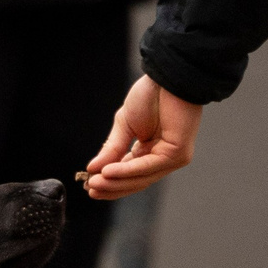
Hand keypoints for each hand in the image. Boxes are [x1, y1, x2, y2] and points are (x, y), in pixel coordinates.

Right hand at [83, 75, 201, 199]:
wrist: (166, 78)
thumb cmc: (150, 96)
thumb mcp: (124, 125)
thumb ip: (112, 149)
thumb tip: (92, 168)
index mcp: (151, 151)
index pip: (130, 175)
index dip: (110, 182)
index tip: (89, 186)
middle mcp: (163, 158)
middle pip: (136, 182)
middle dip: (112, 187)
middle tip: (90, 190)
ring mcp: (173, 158)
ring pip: (142, 178)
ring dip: (116, 182)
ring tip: (95, 183)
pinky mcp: (178, 154)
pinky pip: (148, 167)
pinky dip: (127, 170)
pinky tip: (108, 171)